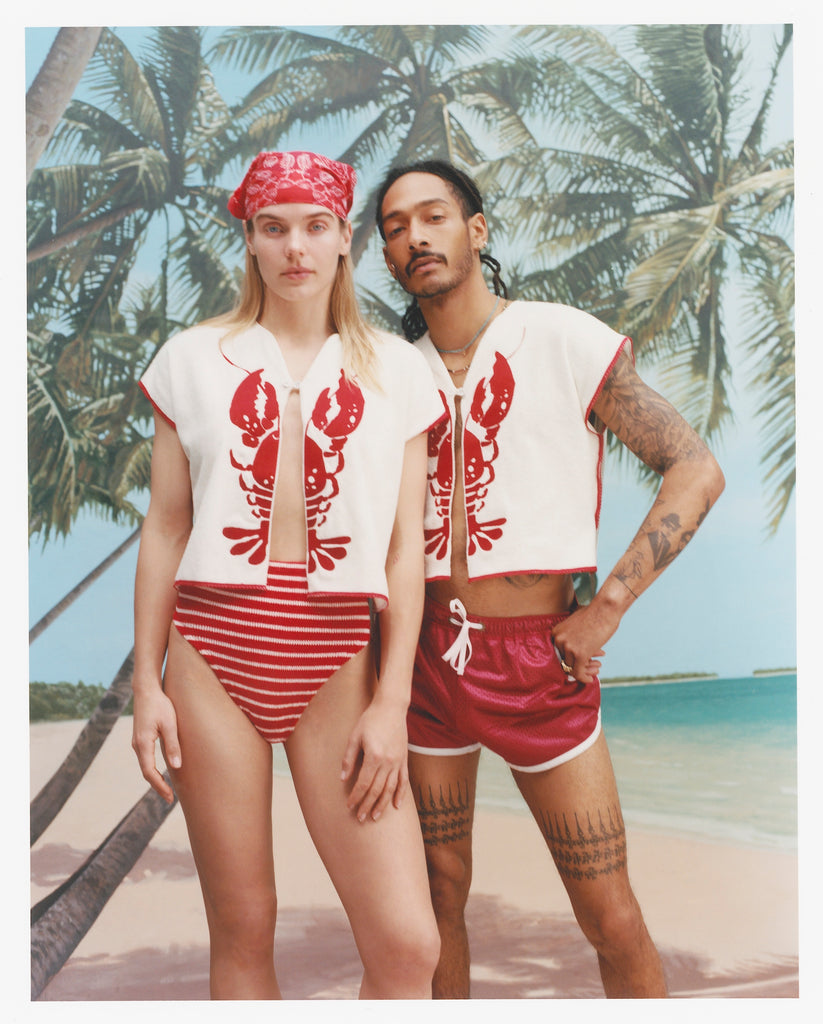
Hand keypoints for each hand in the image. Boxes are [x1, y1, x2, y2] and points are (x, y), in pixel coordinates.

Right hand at [131, 681, 180, 803]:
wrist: (146, 690)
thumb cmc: (160, 705)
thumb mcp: (170, 724)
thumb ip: (172, 745)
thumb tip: (176, 767)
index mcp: (143, 743)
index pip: (149, 772)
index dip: (159, 786)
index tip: (169, 797)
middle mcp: (137, 745)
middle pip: (146, 771)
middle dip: (158, 786)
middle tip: (170, 798)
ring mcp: (137, 742)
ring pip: (145, 765)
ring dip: (155, 778)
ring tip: (168, 788)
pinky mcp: (141, 738)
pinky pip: (146, 758)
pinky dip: (153, 768)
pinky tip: (163, 771)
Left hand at [340, 696, 408, 822]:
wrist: (391, 707)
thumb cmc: (370, 719)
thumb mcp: (354, 736)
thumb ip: (349, 758)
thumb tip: (343, 778)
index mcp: (374, 756)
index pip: (363, 783)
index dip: (355, 797)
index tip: (349, 806)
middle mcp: (388, 761)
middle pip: (377, 790)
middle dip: (367, 805)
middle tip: (360, 818)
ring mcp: (398, 761)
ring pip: (390, 788)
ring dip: (382, 804)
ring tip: (375, 816)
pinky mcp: (404, 759)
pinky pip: (404, 780)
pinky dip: (400, 794)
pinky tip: (397, 806)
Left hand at [551, 601, 619, 683]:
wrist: (605, 609)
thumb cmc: (595, 614)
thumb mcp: (577, 624)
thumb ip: (573, 637)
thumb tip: (579, 650)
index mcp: (556, 633)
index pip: (560, 654)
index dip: (571, 660)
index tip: (582, 663)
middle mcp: (558, 640)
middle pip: (565, 662)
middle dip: (580, 665)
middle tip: (593, 665)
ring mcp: (568, 648)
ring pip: (572, 668)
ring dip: (586, 671)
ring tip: (596, 669)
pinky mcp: (579, 654)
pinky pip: (578, 672)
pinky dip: (584, 678)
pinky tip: (591, 679)